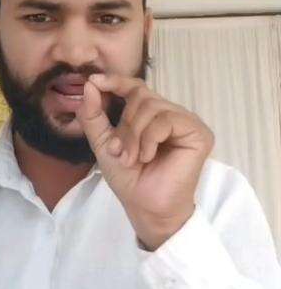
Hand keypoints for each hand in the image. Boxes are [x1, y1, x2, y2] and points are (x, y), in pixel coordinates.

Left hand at [74, 73, 214, 249]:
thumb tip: (89, 85)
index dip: (116, 81)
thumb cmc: (130, 179)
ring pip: (152, 106)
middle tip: (121, 152)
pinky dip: (149, 139)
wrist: (146, 207)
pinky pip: (166, 120)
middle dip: (125, 125)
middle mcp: (171, 115)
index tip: (94, 81)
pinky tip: (148, 156)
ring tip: (133, 158)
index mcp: (151, 116)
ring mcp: (187, 122)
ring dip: (135, 135)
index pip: (136, 87)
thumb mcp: (104, 144)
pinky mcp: (199, 133)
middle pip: (141, 96)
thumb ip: (93, 116)